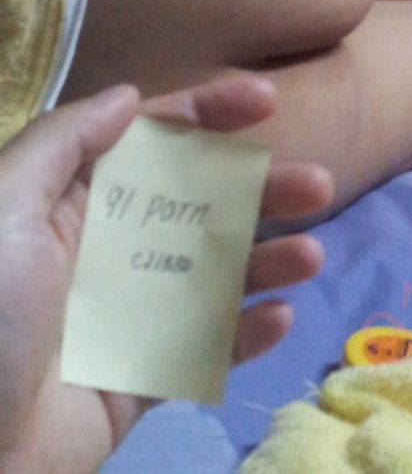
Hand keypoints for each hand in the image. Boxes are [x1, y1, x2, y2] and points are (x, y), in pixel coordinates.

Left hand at [0, 75, 332, 473]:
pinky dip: (247, 333)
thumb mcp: (3, 205)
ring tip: (311, 255)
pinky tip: (279, 317)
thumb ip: (64, 140)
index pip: (152, 143)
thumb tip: (130, 96)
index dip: (208, 113)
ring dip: (268, 259)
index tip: (266, 100)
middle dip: (260, 187)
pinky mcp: (145, 377)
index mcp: (76, 202)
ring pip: (216, 274)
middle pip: (201, 204)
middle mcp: (111, 248)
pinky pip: (207, 349)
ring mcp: (133, 313)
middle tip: (318, 184)